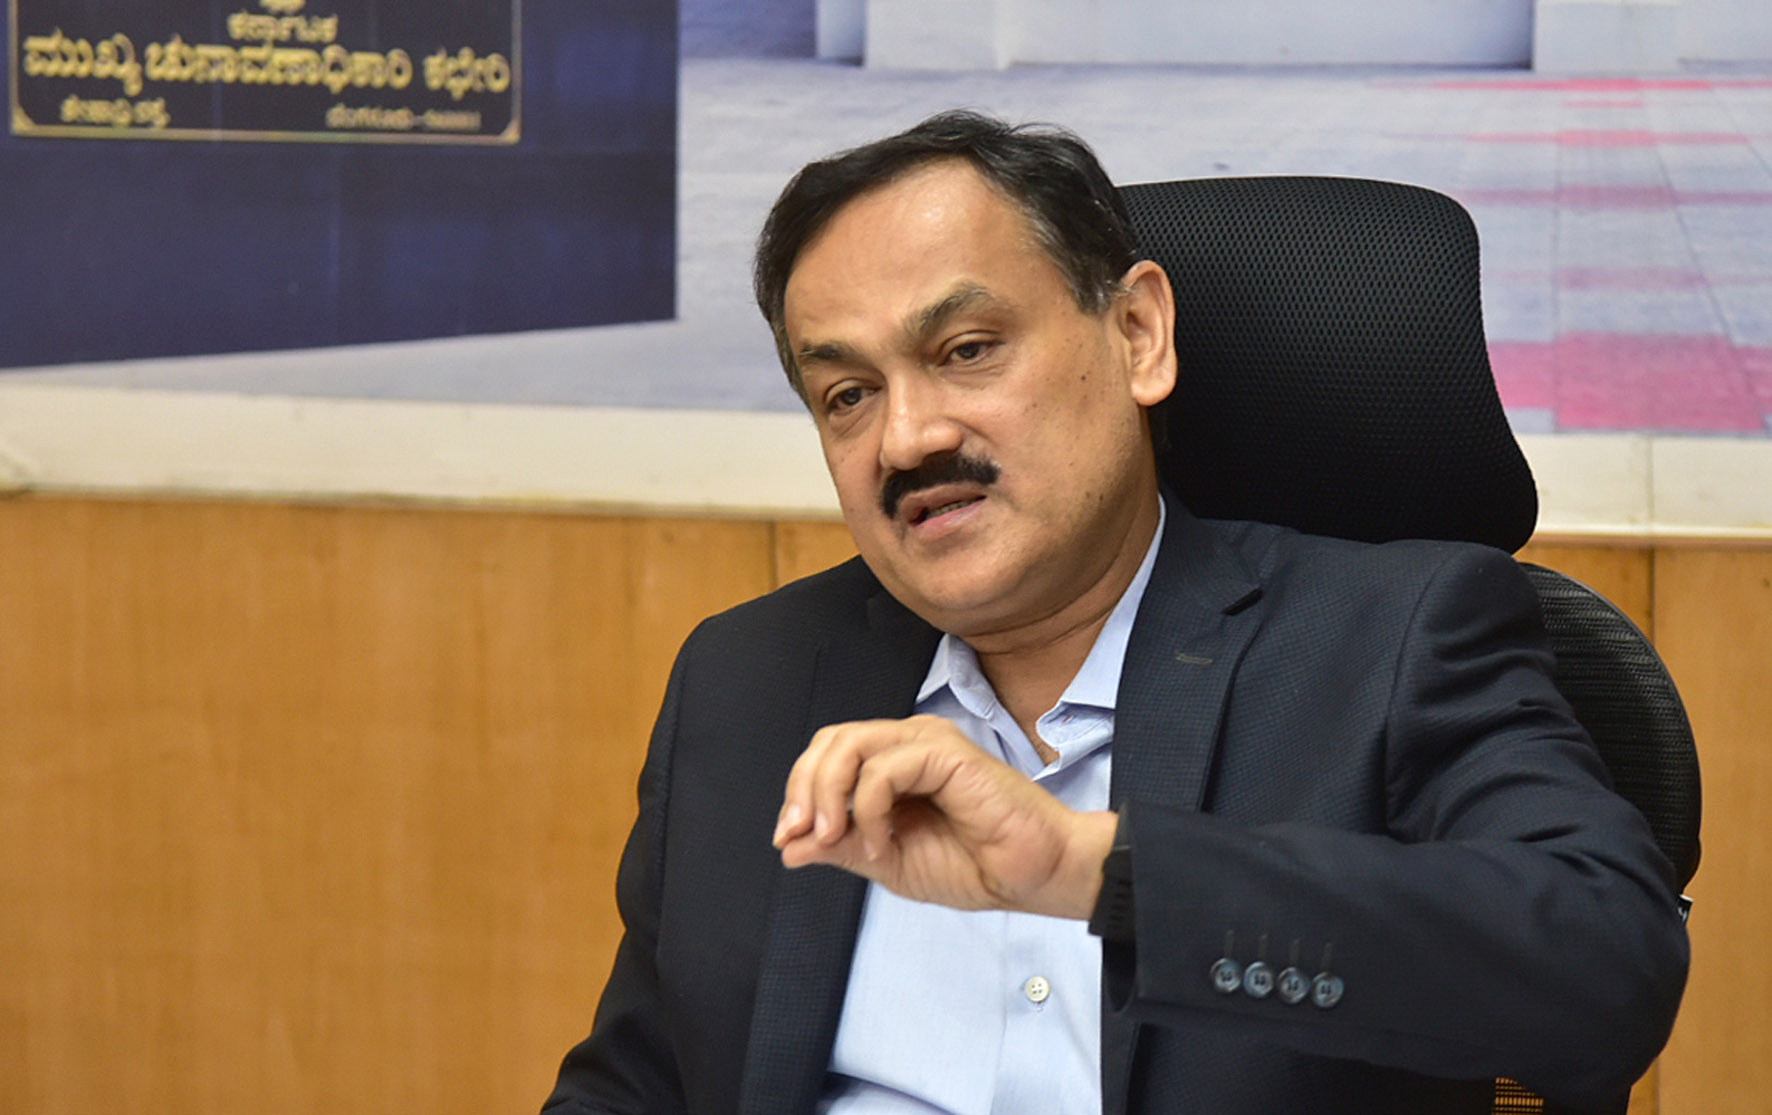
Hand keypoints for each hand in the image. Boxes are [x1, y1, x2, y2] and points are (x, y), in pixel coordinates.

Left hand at [771, 714, 1116, 918]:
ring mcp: (929, 743)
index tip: (788, 838)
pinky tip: (884, 841)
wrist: (1033, 876)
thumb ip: (842, 849)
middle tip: (802, 834)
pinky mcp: (948, 753)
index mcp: (893, 764)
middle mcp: (908, 744)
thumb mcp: (889, 863)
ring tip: (837, 837)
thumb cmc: (976, 865)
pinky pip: (885, 768)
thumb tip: (790, 847)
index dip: (799, 792)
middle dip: (804, 788)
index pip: (827, 755)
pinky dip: (870, 807)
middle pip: (831, 741)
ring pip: (851, 744)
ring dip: (830, 794)